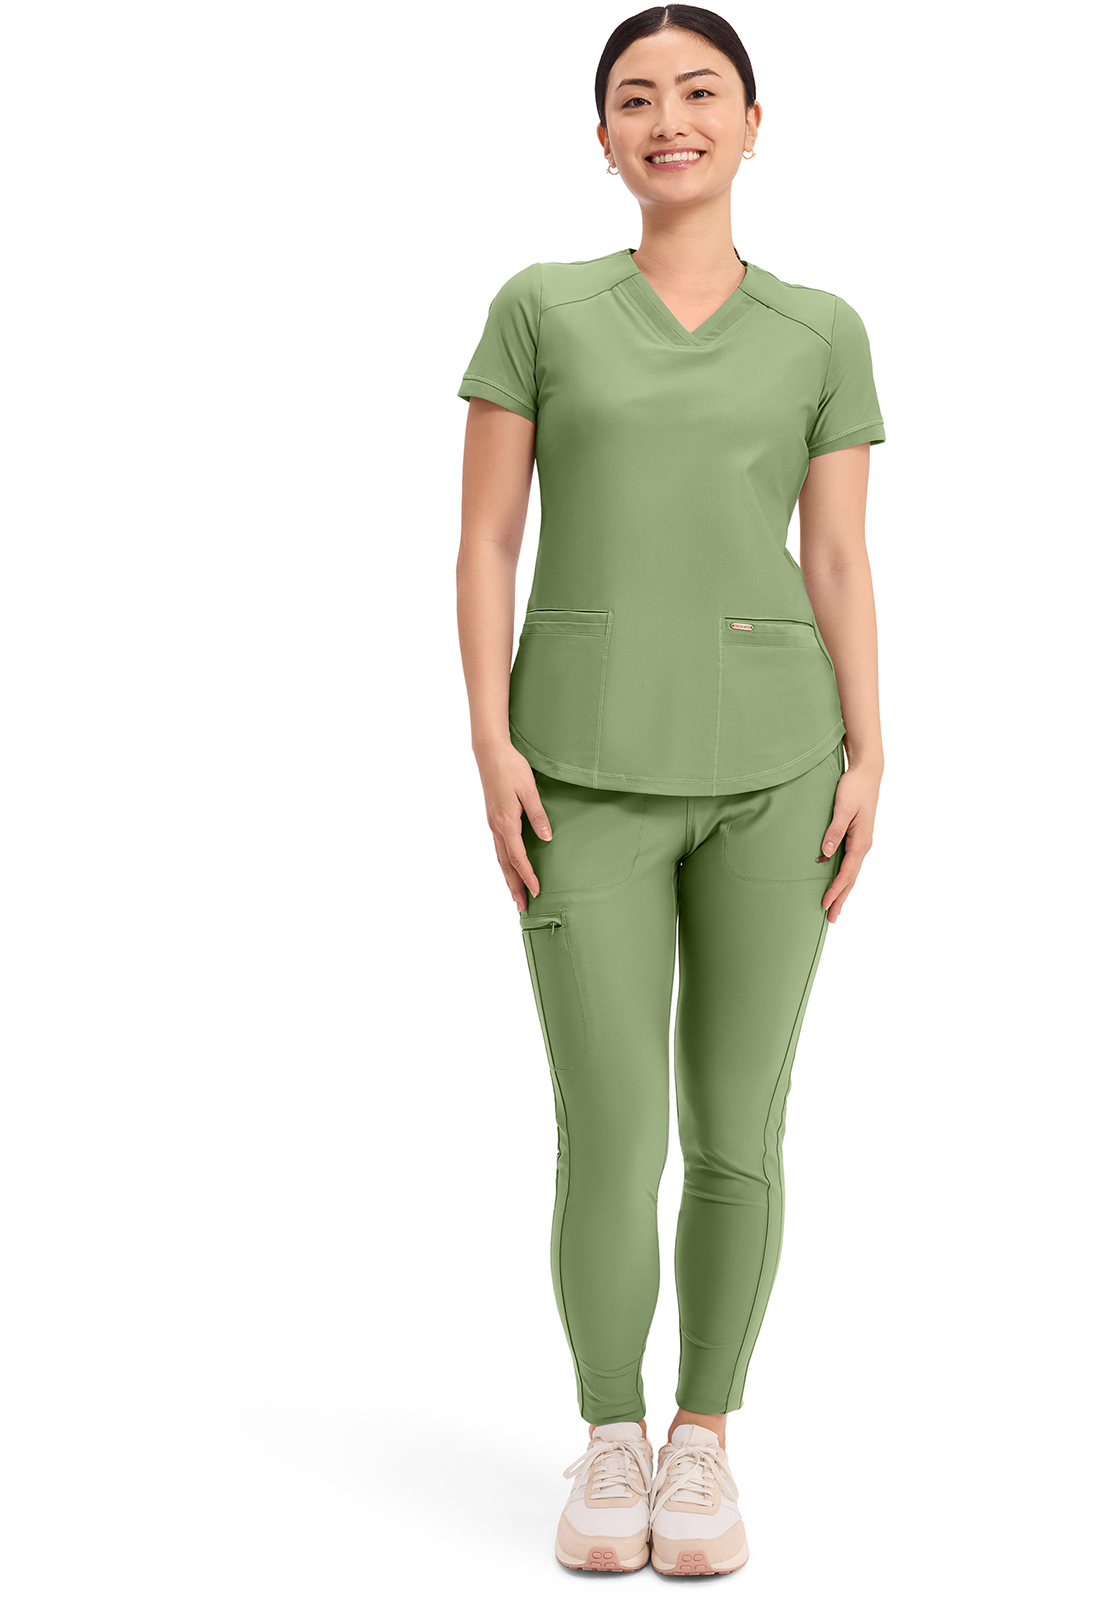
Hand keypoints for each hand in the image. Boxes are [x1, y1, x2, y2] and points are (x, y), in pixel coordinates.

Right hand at [476, 741, 552, 911]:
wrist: (490, 752)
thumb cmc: (511, 768)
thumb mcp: (529, 790)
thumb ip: (538, 815)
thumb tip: (546, 838)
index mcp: (506, 822)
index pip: (518, 857)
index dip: (527, 876)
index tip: (536, 891)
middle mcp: (496, 827)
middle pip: (505, 864)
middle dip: (514, 886)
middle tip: (521, 906)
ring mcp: (493, 823)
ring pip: (500, 858)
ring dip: (508, 878)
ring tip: (515, 894)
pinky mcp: (493, 818)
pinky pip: (498, 848)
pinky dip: (504, 863)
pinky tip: (508, 868)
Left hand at [818, 759, 881, 923]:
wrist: (867, 772)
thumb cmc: (854, 787)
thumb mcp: (842, 807)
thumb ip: (834, 830)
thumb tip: (826, 853)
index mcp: (861, 841)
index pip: (846, 872)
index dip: (835, 889)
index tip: (825, 903)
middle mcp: (863, 845)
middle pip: (851, 878)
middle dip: (841, 899)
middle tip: (832, 919)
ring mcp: (862, 842)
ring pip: (852, 872)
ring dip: (844, 891)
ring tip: (835, 907)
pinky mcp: (858, 837)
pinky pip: (851, 863)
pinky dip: (845, 877)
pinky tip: (838, 882)